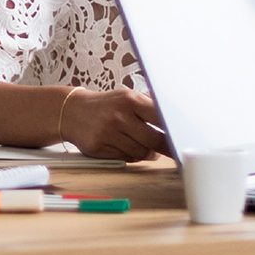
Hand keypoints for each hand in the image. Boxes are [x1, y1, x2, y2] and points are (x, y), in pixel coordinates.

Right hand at [54, 86, 169, 161]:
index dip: (174, 130)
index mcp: (129, 100)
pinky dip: (131, 155)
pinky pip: (126, 158)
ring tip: (144, 144)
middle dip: (165, 147)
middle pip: (154, 141)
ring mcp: (107, 133)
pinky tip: (126, 145)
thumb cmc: (106, 105)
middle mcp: (118, 116)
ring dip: (147, 152)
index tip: (182, 138)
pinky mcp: (98, 148)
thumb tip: (176, 117)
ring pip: (141, 153)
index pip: (160, 118)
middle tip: (170, 148)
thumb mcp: (126, 97)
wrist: (72, 111)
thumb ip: (149, 106)